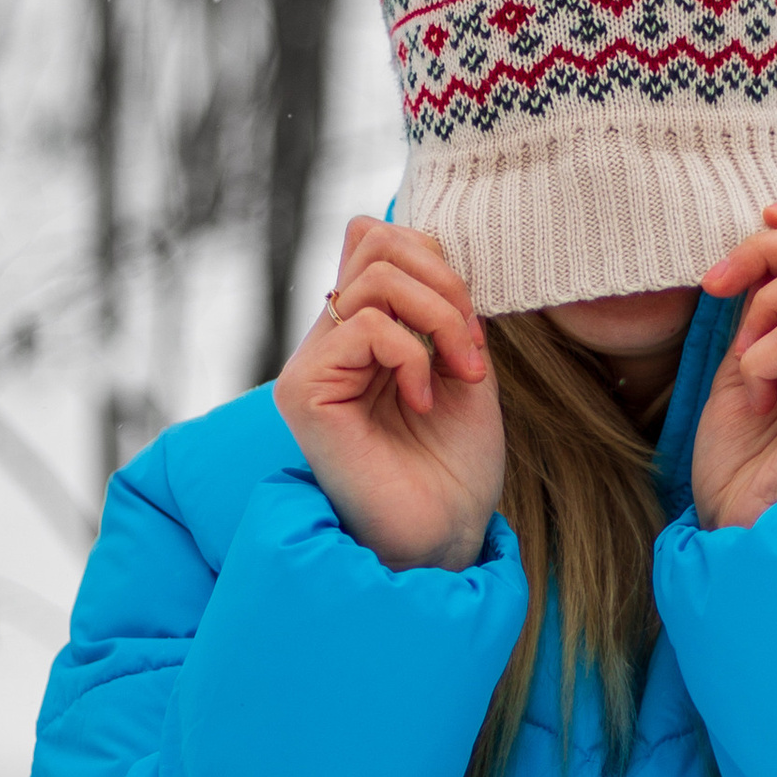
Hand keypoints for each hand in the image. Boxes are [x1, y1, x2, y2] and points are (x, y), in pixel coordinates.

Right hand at [274, 220, 503, 571]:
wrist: (445, 536)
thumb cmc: (454, 466)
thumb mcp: (463, 367)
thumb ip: (442, 308)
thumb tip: (429, 244)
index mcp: (362, 334)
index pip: (378, 240)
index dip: (435, 259)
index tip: (471, 326)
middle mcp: (329, 343)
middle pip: (374, 240)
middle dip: (443, 280)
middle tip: (469, 345)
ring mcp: (312, 366)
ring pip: (374, 277)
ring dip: (439, 317)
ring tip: (459, 373)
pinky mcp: (305, 391)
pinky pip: (366, 325)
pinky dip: (414, 354)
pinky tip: (425, 402)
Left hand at [690, 200, 776, 532]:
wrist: (739, 527)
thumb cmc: (744, 453)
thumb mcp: (751, 356)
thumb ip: (770, 303)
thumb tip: (764, 239)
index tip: (763, 219)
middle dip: (771, 247)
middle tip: (720, 286)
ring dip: (768, 299)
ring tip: (745, 354)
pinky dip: (760, 356)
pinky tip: (755, 397)